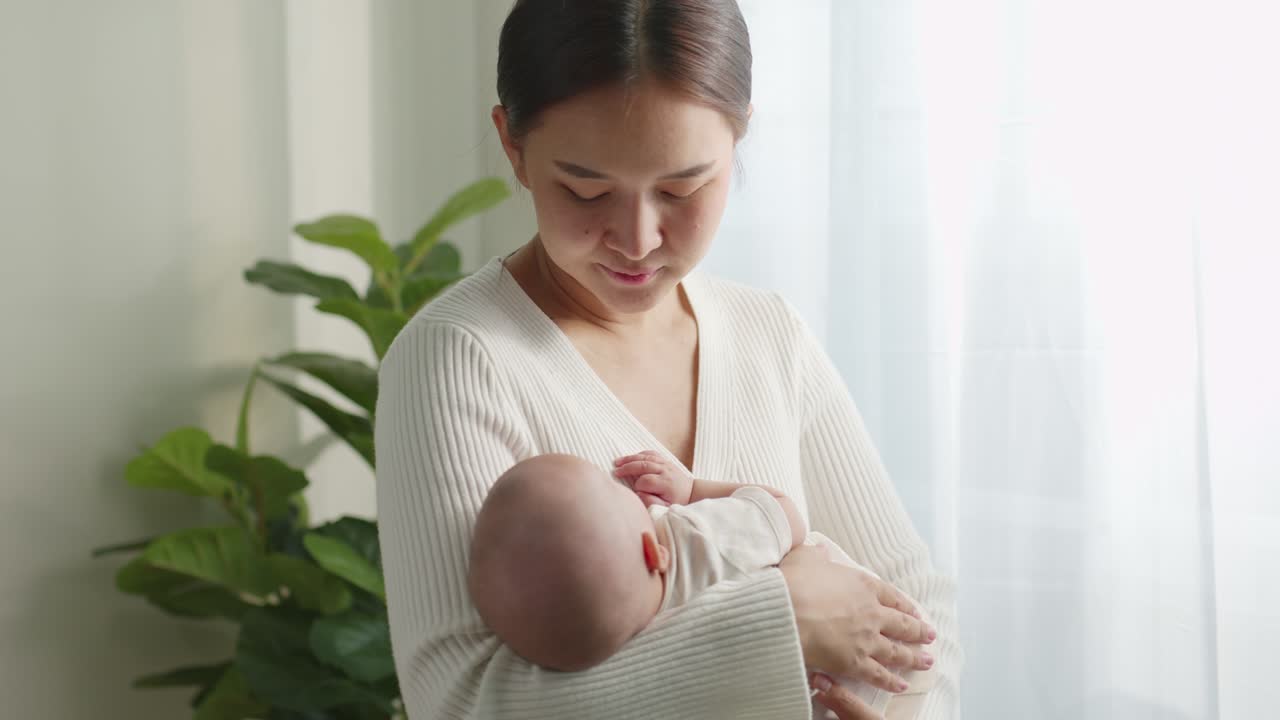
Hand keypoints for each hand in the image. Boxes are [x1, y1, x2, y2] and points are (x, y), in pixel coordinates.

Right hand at [612, 450, 693, 506]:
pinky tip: (630, 458)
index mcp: (665, 483)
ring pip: (645, 457)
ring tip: (617, 462)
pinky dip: (639, 454)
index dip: (637, 486)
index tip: (635, 492)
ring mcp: (665, 463)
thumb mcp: (665, 508)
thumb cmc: (676, 502)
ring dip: (630, 459)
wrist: (691, 492)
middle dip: (628, 468)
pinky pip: (650, 453)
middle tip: (615, 472)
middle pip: (643, 465)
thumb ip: (651, 501)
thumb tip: (638, 493)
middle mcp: (665, 470)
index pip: (645, 481)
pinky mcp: (664, 460)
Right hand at [779, 545, 935, 719]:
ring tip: (927, 661)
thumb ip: (816, 555)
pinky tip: (901, 685)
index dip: (905, 605)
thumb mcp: (805, 557)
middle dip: (919, 631)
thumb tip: (820, 550)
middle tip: (930, 636)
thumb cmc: (793, 582)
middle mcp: (871, 613)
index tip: (915, 612)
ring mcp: (866, 639)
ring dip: (914, 658)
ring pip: (897, 651)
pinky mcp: (855, 663)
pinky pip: (878, 675)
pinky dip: (891, 682)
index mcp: (863, 585)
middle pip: (902, 624)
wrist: (785, 610)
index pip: (892, 596)